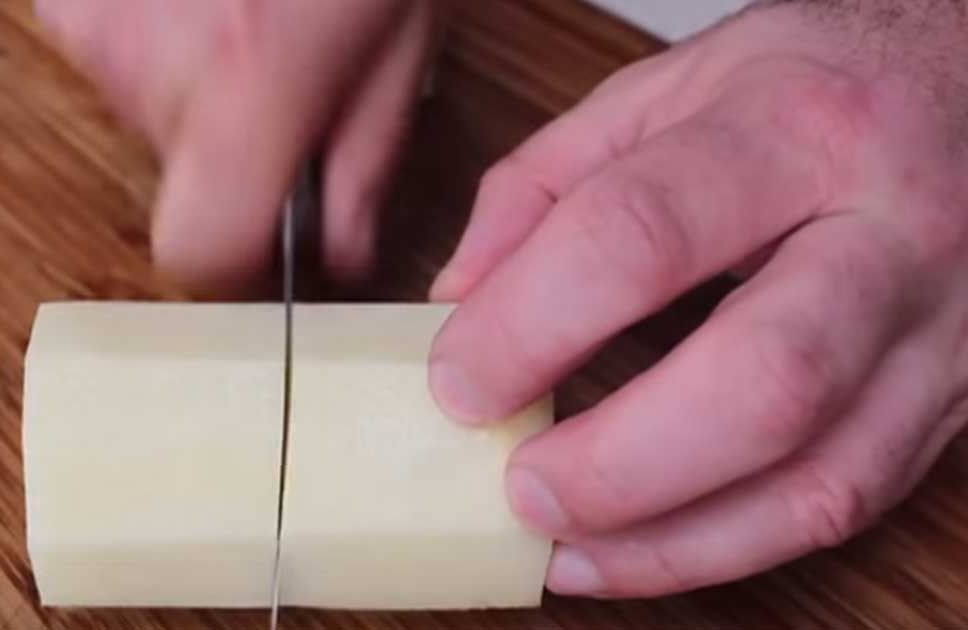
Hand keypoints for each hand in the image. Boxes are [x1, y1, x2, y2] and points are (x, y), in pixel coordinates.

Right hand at [35, 0, 440, 295]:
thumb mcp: (399, 50)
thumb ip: (364, 168)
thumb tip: (337, 260)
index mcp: (247, 83)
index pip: (197, 251)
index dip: (238, 261)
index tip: (274, 238)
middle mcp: (151, 60)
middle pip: (179, 184)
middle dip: (237, 160)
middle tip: (286, 91)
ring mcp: (96, 23)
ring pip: (151, 120)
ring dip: (203, 98)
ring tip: (253, 26)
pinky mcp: (69, 0)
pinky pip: (120, 61)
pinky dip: (166, 49)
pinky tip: (209, 3)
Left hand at [429, 1, 967, 596]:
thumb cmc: (814, 81)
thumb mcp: (663, 90)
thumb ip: (543, 186)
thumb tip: (459, 301)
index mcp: (792, 128)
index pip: (641, 235)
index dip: (529, 323)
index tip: (457, 381)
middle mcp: (889, 231)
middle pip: (760, 382)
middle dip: (617, 462)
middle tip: (517, 487)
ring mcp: (937, 330)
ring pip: (819, 476)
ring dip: (670, 539)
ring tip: (562, 549)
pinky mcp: (950, 400)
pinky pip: (845, 504)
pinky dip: (729, 547)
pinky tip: (639, 550)